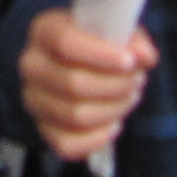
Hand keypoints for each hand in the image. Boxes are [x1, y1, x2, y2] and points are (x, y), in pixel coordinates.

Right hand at [21, 7, 156, 161]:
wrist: (81, 62)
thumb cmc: (98, 43)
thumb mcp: (115, 31)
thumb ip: (133, 40)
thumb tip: (145, 57)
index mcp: (44, 31)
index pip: (66, 43)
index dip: (101, 55)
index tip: (130, 61)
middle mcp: (31, 65)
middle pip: (73, 83)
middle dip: (115, 85)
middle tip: (137, 81)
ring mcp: (34, 100)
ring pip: (75, 116)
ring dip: (112, 109)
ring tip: (130, 97)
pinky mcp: (43, 129)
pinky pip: (67, 145)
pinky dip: (98, 138)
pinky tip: (115, 123)